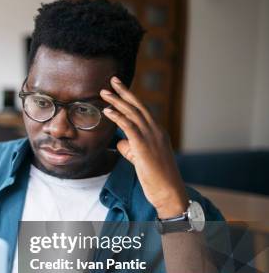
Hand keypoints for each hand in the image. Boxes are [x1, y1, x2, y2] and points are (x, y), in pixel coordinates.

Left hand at [100, 76, 187, 217]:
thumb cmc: (156, 178)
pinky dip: (117, 116)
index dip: (129, 98)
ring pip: (132, 113)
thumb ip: (131, 147)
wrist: (169, 191)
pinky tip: (107, 111)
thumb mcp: (141, 159)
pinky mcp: (143, 146)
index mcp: (157, 132)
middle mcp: (155, 130)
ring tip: (103, 92)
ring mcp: (151, 137)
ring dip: (117, 101)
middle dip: (123, 92)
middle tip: (111, 80)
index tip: (118, 88)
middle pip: (137, 106)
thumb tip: (120, 140)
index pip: (141, 110)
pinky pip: (129, 127)